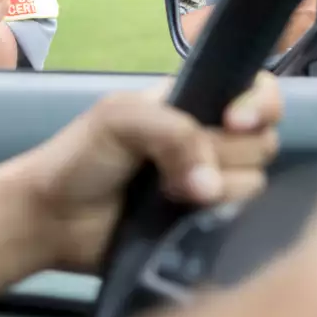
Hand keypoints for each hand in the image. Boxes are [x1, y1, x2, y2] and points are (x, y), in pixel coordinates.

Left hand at [22, 73, 282, 270]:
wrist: (54, 218)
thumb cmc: (80, 157)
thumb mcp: (120, 118)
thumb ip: (174, 132)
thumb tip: (209, 183)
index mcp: (193, 103)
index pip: (257, 90)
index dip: (259, 104)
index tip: (233, 121)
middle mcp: (210, 142)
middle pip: (262, 141)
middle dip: (223, 152)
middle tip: (174, 165)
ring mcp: (211, 187)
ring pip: (254, 182)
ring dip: (215, 190)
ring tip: (167, 194)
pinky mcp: (207, 226)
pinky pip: (240, 221)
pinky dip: (217, 218)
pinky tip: (184, 217)